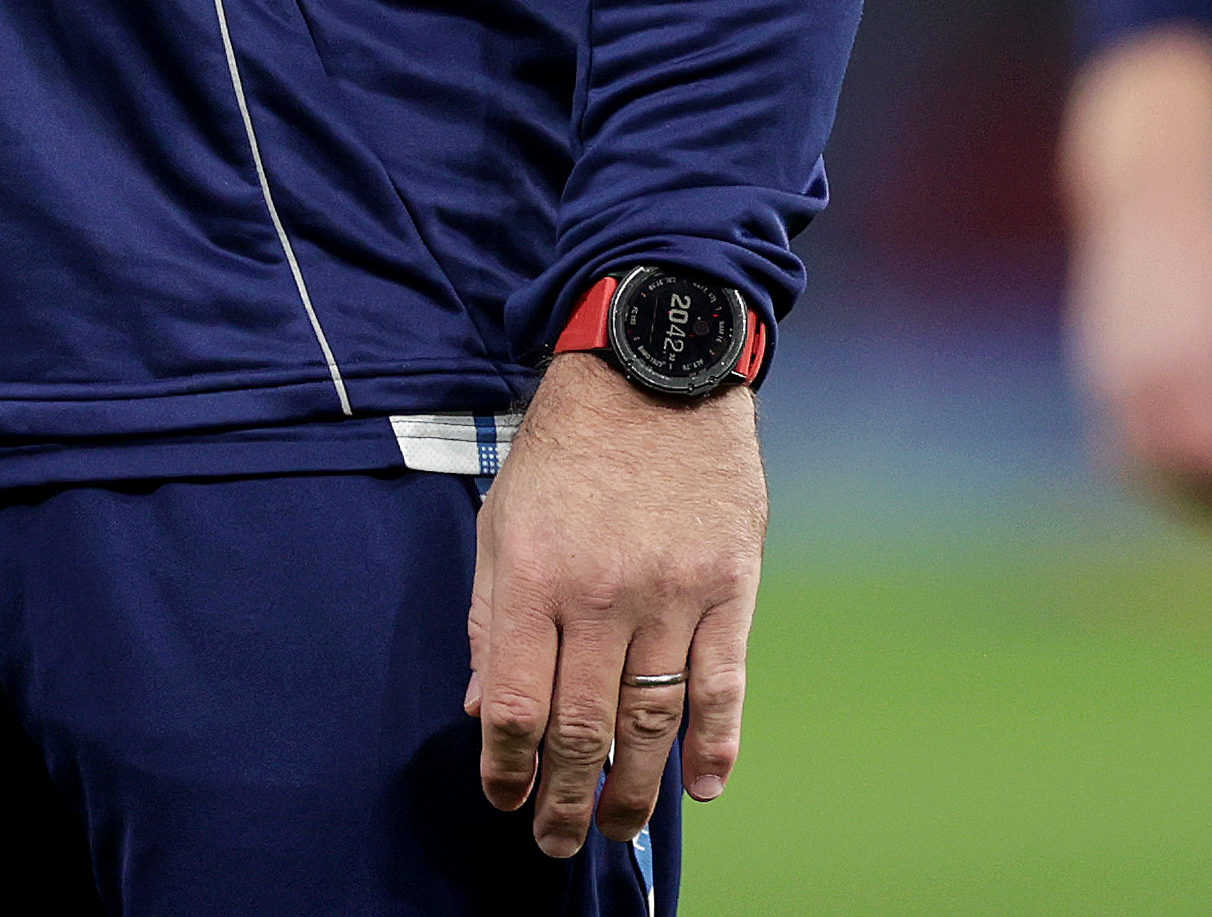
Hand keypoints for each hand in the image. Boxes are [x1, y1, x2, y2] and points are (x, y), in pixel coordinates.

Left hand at [467, 350, 762, 855]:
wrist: (652, 369)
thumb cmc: (566, 448)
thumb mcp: (502, 519)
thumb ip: (490, 618)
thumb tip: (483, 709)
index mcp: (532, 576)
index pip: (515, 704)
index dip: (507, 768)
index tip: (505, 798)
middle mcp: (600, 594)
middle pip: (582, 728)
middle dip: (566, 800)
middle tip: (558, 843)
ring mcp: (671, 593)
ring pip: (652, 720)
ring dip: (634, 790)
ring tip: (618, 828)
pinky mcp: (729, 585)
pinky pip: (723, 684)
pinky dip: (716, 746)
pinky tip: (702, 788)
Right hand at [1068, 156, 1211, 534]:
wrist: (1152, 194)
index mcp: (1198, 357)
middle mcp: (1147, 372)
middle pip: (1176, 476)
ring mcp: (1113, 371)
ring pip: (1139, 467)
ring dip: (1184, 498)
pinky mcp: (1095, 366)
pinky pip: (1116, 440)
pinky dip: (1151, 469)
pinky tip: (1190, 469)